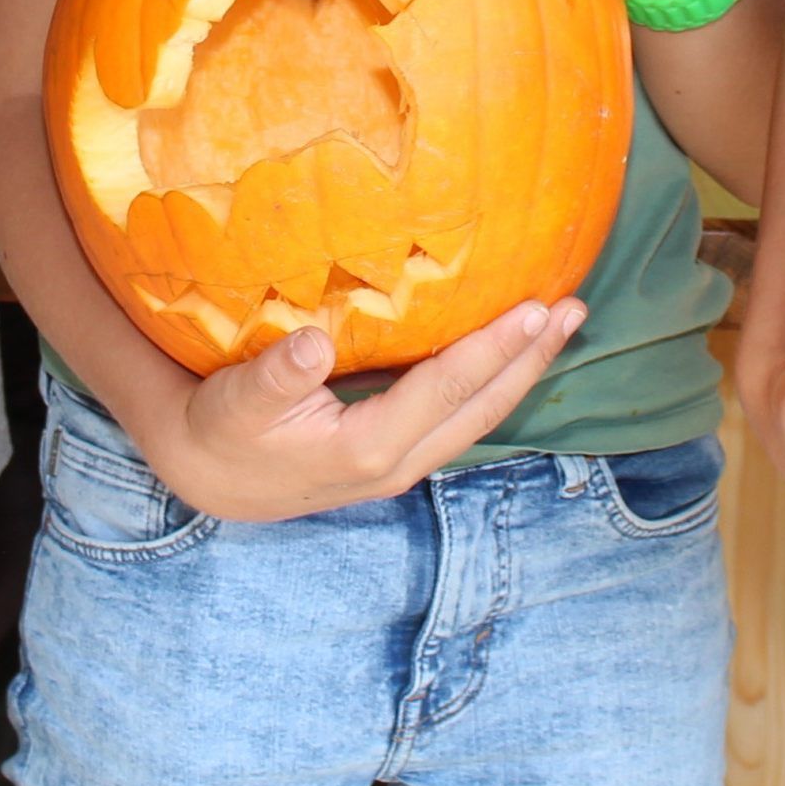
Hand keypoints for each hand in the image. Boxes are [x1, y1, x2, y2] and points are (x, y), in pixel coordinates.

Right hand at [135, 298, 586, 520]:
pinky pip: (460, 416)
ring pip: (478, 416)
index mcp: (367, 448)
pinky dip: (491, 381)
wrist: (209, 477)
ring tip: (560, 325)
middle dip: (531, 359)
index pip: (446, 390)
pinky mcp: (397, 454)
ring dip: (521, 371)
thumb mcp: (235, 401)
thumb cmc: (220, 429)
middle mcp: (397, 462)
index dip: (493, 349)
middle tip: (575, 309)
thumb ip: (274, 376)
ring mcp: (402, 462)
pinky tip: (508, 352)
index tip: (536, 309)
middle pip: (482, 408)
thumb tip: (313, 344)